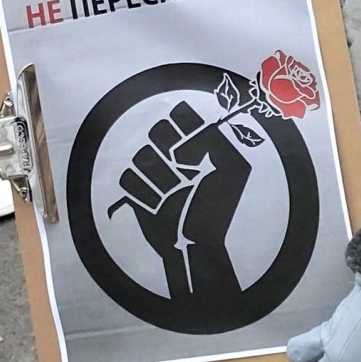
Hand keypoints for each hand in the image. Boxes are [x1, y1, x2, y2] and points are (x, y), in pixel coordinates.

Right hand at [106, 101, 250, 306]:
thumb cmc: (217, 210)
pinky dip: (144, 193)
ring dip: (160, 178)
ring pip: (142, 156)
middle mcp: (173, 156)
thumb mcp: (232, 170)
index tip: (194, 145)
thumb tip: (181, 143)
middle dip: (170, 147)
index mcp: (197, 147)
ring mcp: (153, 173)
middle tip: (184, 168)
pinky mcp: (136, 191)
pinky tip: (158, 206)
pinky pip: (127, 178)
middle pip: (158, 129)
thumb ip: (216, 142)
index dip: (185, 123)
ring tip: (175, 196)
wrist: (196, 245)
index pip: (182, 115)